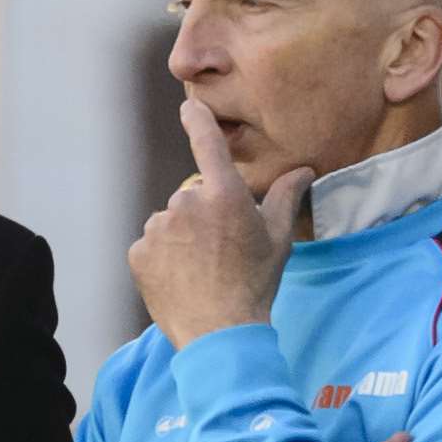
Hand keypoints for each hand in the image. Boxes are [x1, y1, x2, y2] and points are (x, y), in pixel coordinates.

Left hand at [128, 99, 312, 348]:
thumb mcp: (278, 241)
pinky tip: (181, 280)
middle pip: (191, 197)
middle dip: (202, 216)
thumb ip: (285, 198)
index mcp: (224, 196)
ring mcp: (158, 227)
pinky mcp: (138, 252)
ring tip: (201, 270)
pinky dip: (162, 259)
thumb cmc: (255, 285)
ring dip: (181, 238)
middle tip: (220, 251)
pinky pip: (150, 246)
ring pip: (169, 223)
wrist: (219, 334)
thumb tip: (303, 169)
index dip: (197, 121)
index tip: (188, 106)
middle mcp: (186, 204)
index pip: (207, 144)